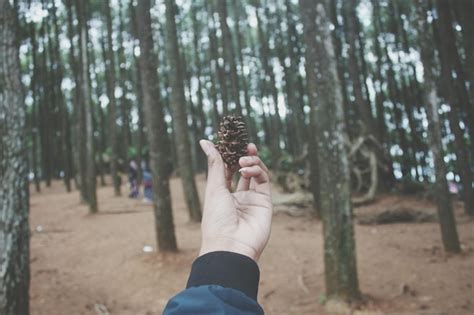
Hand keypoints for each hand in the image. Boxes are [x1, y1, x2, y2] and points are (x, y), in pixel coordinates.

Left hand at [198, 140, 271, 261]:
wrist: (231, 245)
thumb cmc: (216, 219)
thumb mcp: (214, 188)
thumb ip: (215, 163)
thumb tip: (204, 141)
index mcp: (223, 196)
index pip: (228, 171)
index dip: (229, 156)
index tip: (230, 143)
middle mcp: (239, 197)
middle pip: (244, 170)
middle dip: (245, 156)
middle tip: (244, 145)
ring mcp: (253, 200)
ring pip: (257, 173)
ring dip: (252, 161)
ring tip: (243, 160)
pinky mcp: (265, 202)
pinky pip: (264, 181)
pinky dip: (257, 170)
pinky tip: (247, 169)